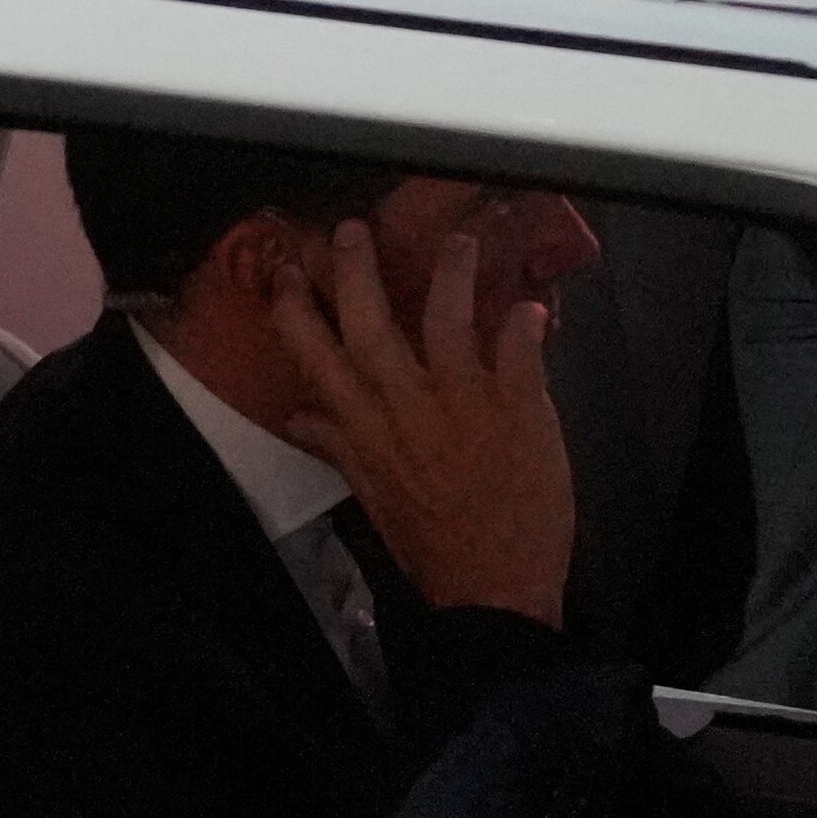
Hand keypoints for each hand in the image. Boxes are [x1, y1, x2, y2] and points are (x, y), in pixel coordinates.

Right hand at [263, 215, 572, 624]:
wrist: (494, 589)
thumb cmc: (431, 543)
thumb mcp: (373, 495)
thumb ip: (338, 447)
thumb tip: (296, 416)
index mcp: (365, 428)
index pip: (318, 357)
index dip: (298, 309)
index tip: (289, 269)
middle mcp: (406, 406)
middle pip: (371, 325)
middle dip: (356, 273)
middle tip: (351, 228)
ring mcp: (464, 402)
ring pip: (447, 321)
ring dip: (450, 276)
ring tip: (457, 240)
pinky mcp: (518, 408)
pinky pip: (519, 351)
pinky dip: (522, 324)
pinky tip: (528, 303)